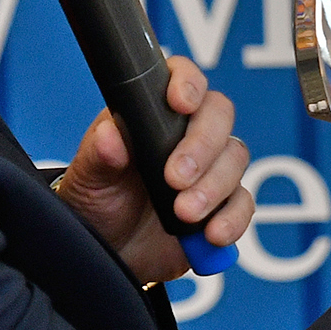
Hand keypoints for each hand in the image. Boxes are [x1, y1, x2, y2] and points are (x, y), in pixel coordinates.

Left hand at [56, 56, 254, 282]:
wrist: (109, 250)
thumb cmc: (97, 202)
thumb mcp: (87, 178)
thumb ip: (98, 155)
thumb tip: (109, 137)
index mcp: (154, 113)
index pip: (182, 79)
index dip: (188, 83)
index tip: (180, 102)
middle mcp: (187, 134)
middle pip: (218, 116)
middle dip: (201, 146)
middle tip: (175, 177)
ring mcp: (210, 168)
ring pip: (235, 159)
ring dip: (213, 187)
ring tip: (184, 213)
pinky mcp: (223, 204)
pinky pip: (243, 203)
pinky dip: (232, 218)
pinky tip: (211, 233)